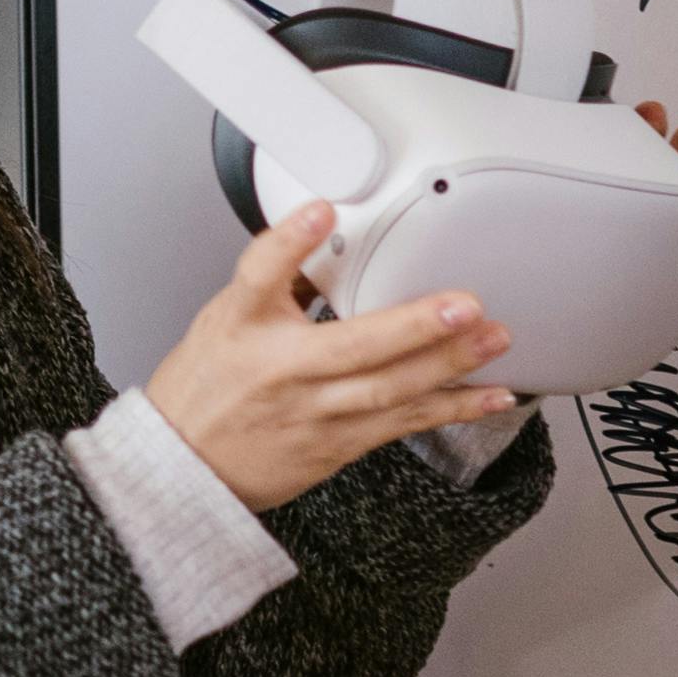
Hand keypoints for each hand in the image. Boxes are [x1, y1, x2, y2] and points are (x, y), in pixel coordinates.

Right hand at [145, 206, 515, 509]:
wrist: (184, 468)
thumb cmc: (205, 388)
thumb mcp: (224, 318)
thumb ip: (278, 280)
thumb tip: (325, 235)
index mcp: (243, 327)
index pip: (258, 277)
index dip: (288, 241)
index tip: (318, 208)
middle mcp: (282, 372)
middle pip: (351, 346)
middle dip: (414, 326)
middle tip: (465, 304)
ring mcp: (314, 413)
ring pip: (389, 390)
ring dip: (448, 366)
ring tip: (493, 339)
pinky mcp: (339, 445)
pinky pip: (402, 423)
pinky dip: (452, 409)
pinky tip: (493, 394)